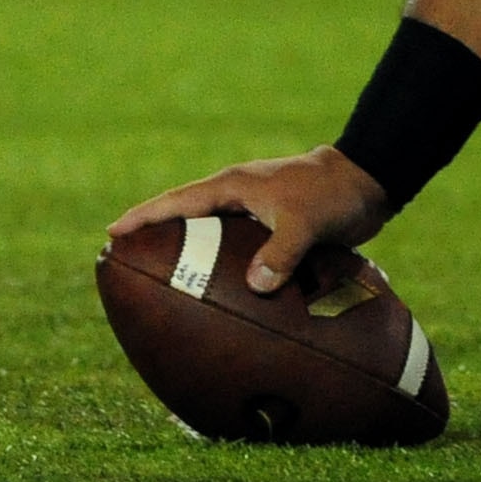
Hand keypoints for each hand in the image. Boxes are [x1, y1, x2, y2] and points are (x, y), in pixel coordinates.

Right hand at [110, 147, 391, 295]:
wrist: (368, 182)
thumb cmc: (332, 194)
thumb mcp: (305, 222)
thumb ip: (282, 252)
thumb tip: (256, 286)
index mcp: (233, 186)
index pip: (177, 202)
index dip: (144, 217)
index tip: (112, 232)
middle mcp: (237, 197)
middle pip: (185, 218)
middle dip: (157, 238)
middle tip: (126, 262)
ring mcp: (254, 212)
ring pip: (211, 237)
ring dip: (192, 258)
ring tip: (167, 287)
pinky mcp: (273, 228)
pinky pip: (239, 252)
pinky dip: (226, 272)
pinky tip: (224, 299)